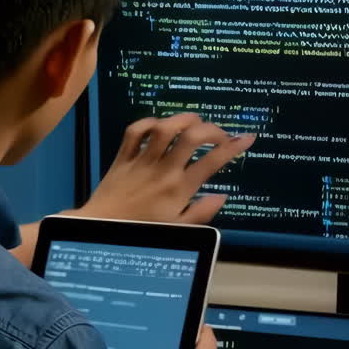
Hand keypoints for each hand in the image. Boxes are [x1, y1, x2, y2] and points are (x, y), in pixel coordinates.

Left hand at [79, 113, 253, 223]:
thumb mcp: (177, 228)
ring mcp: (141, 161)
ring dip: (183, 119)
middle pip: (192, 137)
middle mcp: (163, 170)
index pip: (212, 162)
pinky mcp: (122, 156)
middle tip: (219, 133)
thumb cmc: (141, 229)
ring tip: (195, 122)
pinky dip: (148, 122)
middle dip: (212, 129)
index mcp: (179, 189)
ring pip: (165, 128)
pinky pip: (135, 131)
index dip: (233, 147)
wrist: (102, 227)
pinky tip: (159, 125)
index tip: (246, 138)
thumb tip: (222, 196)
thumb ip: (201, 212)